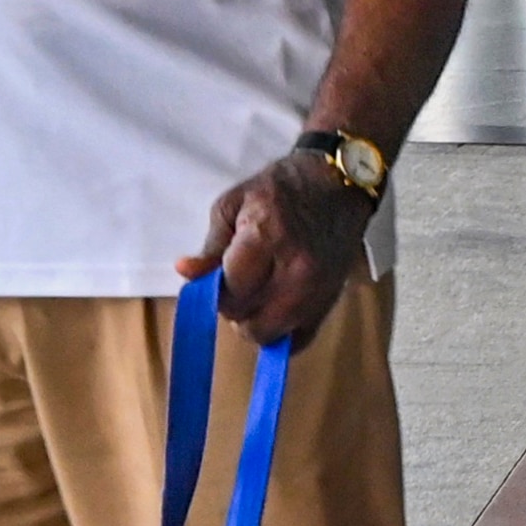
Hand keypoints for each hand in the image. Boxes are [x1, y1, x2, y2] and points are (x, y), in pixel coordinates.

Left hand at [184, 152, 371, 347]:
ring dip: (256, 322)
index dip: (215, 291)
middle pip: (250, 320)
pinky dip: (282, 332)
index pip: (231, 292)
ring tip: (257, 296)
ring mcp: (317, 290)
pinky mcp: (331, 300)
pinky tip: (276, 309)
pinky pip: (299, 339)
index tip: (215, 278)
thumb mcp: (234, 204)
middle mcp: (296, 270)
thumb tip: (186, 273)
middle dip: (235, 309)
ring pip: (273, 335)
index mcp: (266, 237)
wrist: (339, 185)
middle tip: (237, 286)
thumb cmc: (281, 188)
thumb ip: (211, 246)